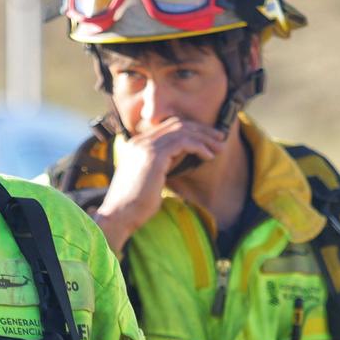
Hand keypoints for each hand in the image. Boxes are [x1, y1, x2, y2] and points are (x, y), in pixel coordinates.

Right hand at [93, 117, 226, 252]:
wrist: (119, 215)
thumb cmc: (135, 205)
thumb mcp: (151, 179)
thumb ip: (164, 164)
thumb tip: (184, 156)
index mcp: (138, 145)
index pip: (169, 127)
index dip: (191, 130)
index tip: (208, 139)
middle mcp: (141, 141)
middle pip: (177, 124)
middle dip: (201, 130)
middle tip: (220, 138)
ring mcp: (146, 147)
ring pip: (182, 131)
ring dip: (204, 138)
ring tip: (219, 148)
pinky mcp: (153, 156)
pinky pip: (182, 142)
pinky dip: (198, 146)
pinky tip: (209, 156)